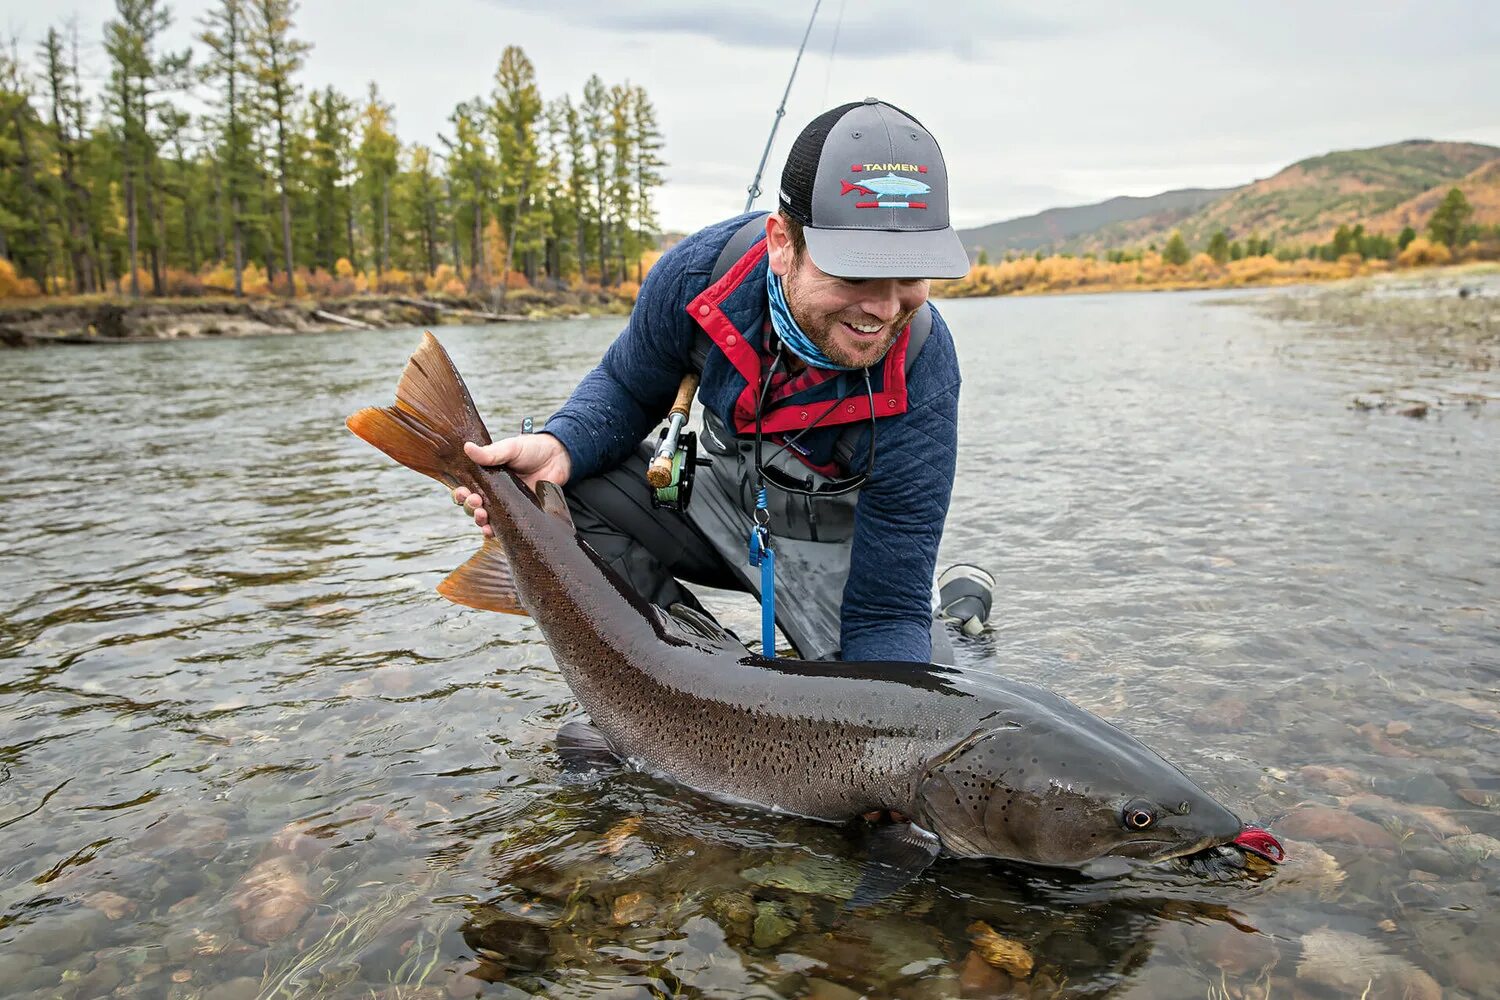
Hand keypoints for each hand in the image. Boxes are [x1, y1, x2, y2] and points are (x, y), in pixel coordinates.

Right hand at [452, 433, 571, 537]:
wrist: (559, 458)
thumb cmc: (532, 450)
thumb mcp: (511, 448)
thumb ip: (491, 452)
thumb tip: (468, 447)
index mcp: (486, 476)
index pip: (466, 488)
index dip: (460, 494)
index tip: (463, 492)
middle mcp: (492, 492)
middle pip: (472, 506)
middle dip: (469, 507)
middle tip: (476, 502)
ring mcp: (505, 505)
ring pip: (485, 519)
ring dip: (479, 521)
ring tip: (483, 516)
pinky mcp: (520, 515)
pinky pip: (504, 528)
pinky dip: (495, 532)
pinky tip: (492, 531)